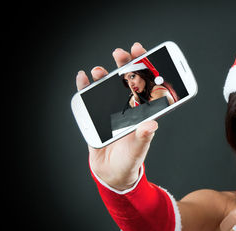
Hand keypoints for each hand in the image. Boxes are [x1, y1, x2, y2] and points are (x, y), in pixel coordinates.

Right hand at [76, 43, 157, 189]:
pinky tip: (83, 78)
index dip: (145, 68)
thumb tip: (151, 124)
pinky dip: (85, 87)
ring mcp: (112, 109)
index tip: (143, 53)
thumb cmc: (130, 159)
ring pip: (109, 87)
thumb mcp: (139, 148)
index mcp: (143, 112)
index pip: (146, 85)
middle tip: (121, 53)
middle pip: (128, 81)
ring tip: (101, 70)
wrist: (113, 172)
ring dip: (106, 76)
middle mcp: (128, 107)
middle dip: (125, 65)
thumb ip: (144, 136)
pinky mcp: (96, 115)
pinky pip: (90, 98)